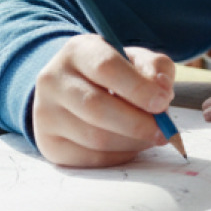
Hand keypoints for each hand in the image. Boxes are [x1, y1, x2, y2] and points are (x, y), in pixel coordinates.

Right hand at [31, 34, 176, 167]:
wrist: (71, 89)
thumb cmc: (112, 73)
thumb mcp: (134, 59)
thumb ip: (155, 69)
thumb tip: (162, 91)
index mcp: (77, 51)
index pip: (106, 67)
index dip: (138, 87)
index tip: (164, 102)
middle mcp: (53, 81)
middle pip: (97, 108)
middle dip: (137, 123)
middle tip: (164, 132)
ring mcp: (45, 114)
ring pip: (95, 138)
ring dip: (132, 142)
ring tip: (151, 136)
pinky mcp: (49, 144)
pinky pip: (90, 159)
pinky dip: (119, 155)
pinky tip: (131, 145)